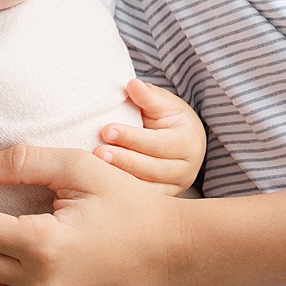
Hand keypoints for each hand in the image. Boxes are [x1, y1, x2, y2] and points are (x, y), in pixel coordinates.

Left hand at [97, 78, 205, 193]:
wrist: (182, 140)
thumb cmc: (169, 118)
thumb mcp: (164, 103)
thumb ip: (149, 97)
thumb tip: (133, 85)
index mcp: (189, 142)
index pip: (160, 143)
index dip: (132, 137)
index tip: (107, 130)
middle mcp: (186, 168)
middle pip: (154, 168)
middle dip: (125, 160)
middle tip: (98, 153)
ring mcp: (176, 186)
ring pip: (149, 188)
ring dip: (122, 179)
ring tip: (96, 169)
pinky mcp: (164, 197)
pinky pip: (143, 200)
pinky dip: (124, 194)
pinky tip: (104, 186)